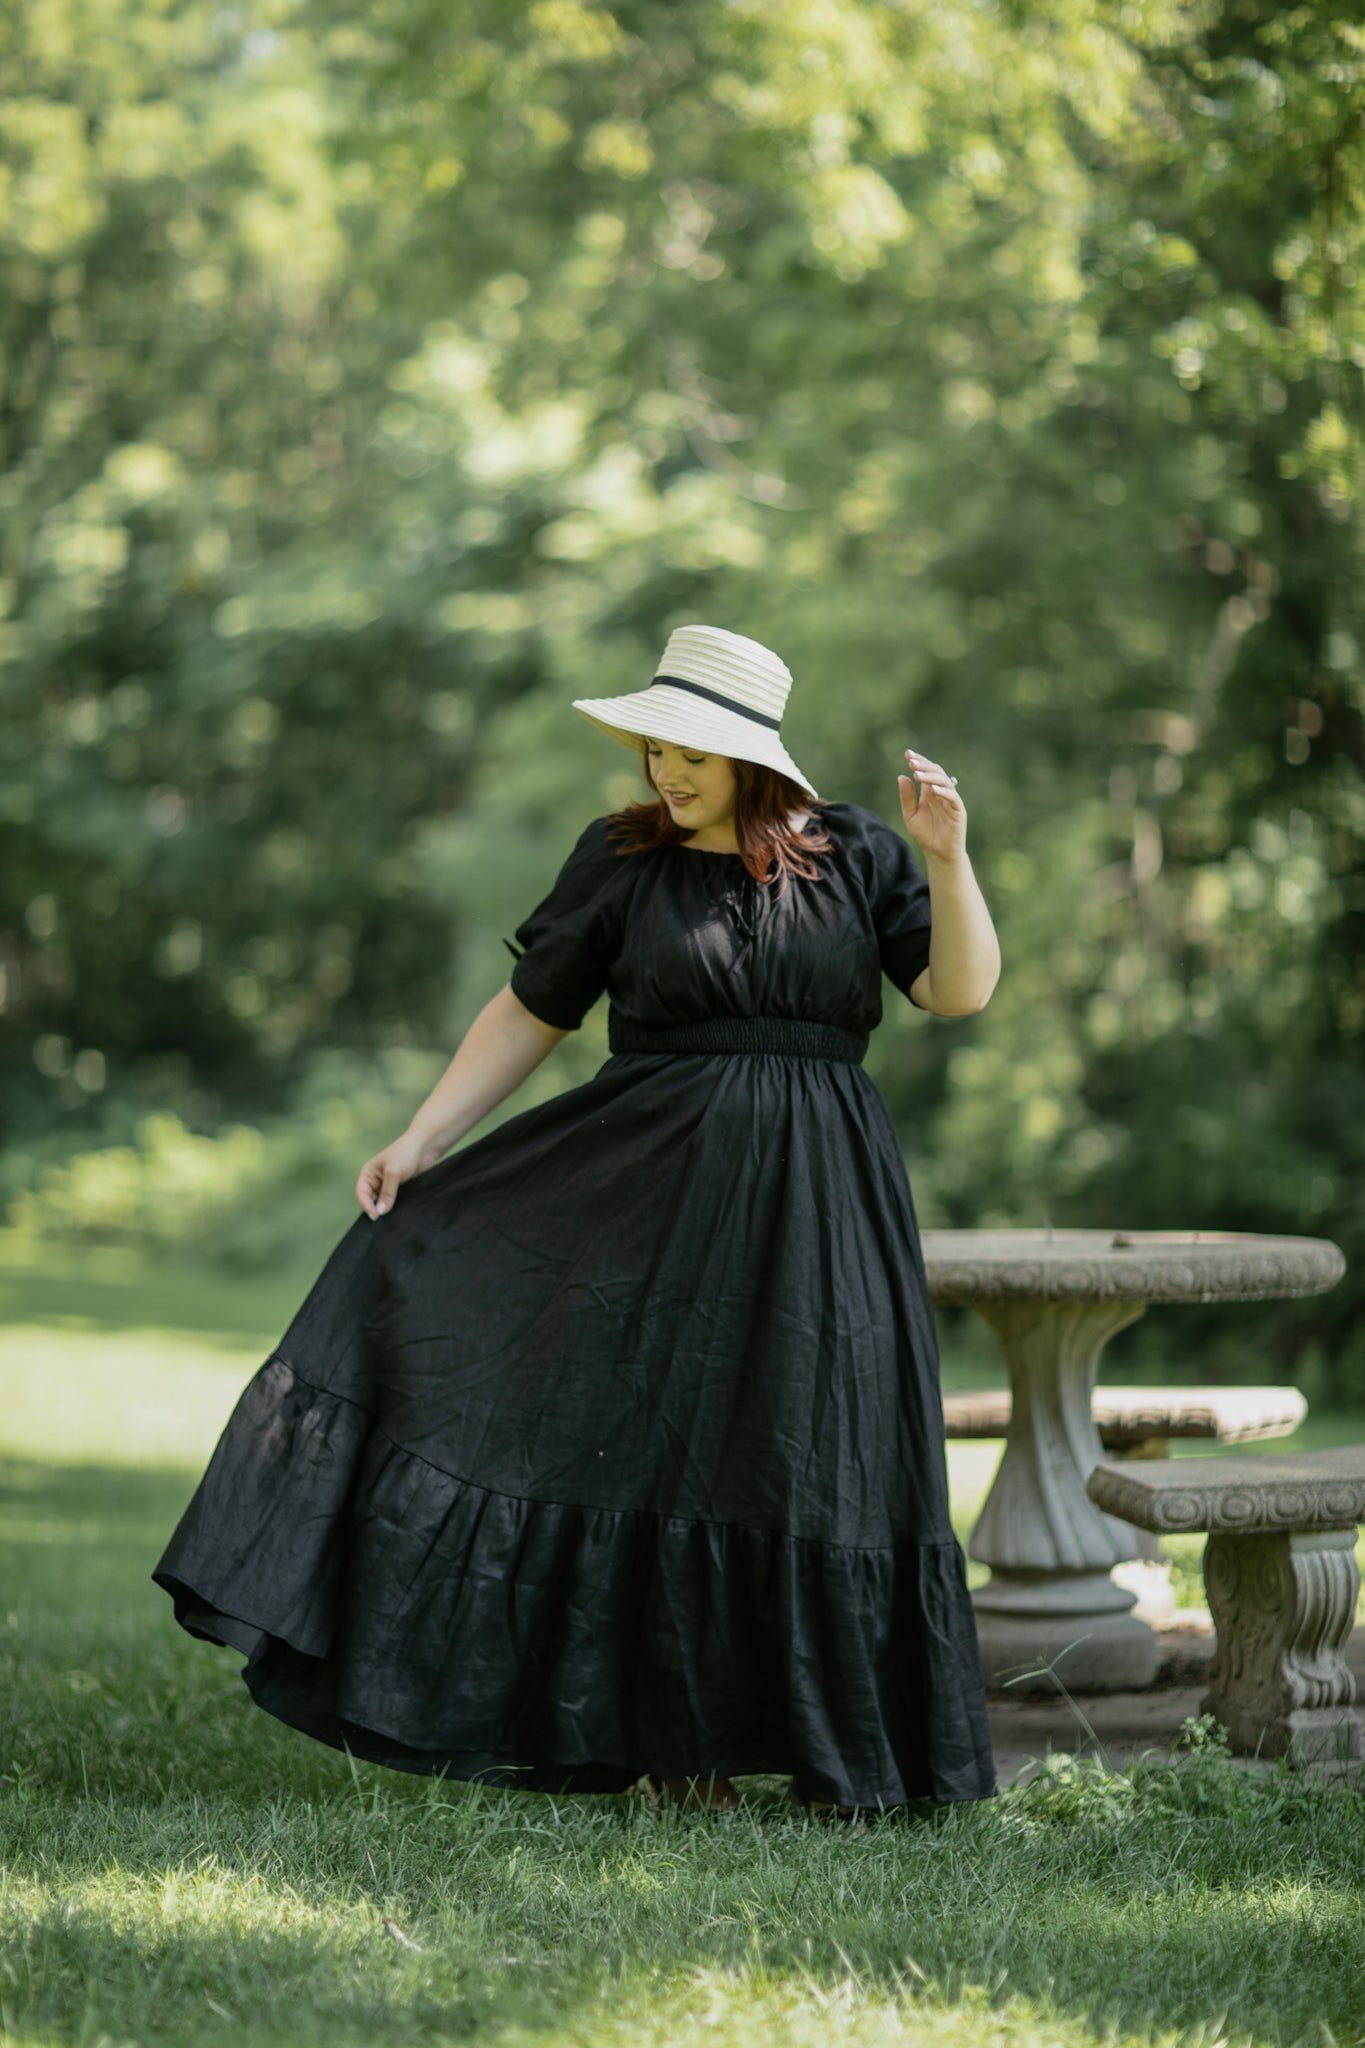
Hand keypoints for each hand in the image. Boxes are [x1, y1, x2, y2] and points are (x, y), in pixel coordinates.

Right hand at [355, 1129, 441, 1218]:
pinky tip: (399, 1212)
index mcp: (369, 1173)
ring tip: (391, 1217)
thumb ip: (387, 1193)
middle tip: (382, 1220)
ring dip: (385, 1208)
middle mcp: (376, 1179)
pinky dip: (395, 1206)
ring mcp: (388, 1184)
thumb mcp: (393, 1173)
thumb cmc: (406, 1153)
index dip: (366, 1205)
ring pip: (382, 1201)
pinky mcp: (400, 1187)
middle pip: (370, 1199)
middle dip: (375, 1208)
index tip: (375, 1216)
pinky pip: (394, 1200)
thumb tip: (380, 1212)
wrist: (426, 1146)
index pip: (362, 1192)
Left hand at [897, 747, 966, 862]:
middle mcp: (941, 793)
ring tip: (917, 773)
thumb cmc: (926, 835)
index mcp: (930, 792)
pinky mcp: (958, 811)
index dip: (919, 761)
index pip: (926, 771)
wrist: (938, 854)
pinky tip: (931, 789)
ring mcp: (951, 801)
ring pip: (944, 781)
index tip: (907, 754)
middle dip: (923, 765)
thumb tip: (901, 776)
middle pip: (936, 772)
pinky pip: (952, 797)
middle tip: (911, 762)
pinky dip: (943, 791)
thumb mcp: (910, 815)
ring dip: (931, 776)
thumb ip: (907, 798)